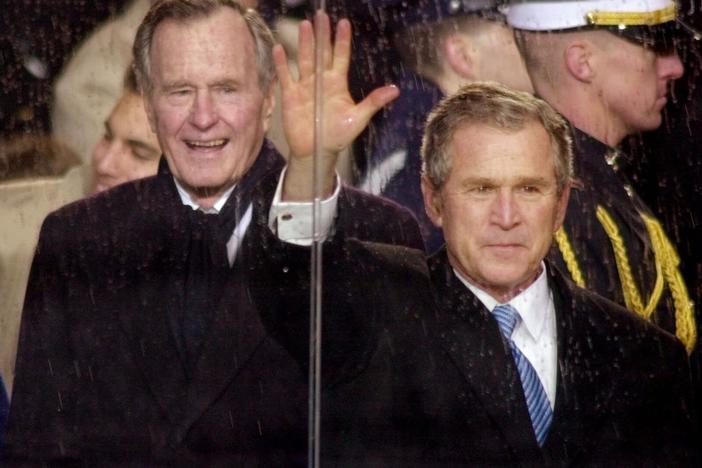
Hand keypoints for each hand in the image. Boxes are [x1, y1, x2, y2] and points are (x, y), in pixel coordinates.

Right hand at [273, 10, 398, 199]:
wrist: (317, 152)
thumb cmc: (338, 136)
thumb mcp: (358, 118)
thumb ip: (373, 102)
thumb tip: (395, 90)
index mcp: (338, 84)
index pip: (341, 57)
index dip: (342, 41)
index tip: (343, 23)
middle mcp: (321, 81)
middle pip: (321, 54)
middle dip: (322, 36)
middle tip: (321, 16)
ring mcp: (305, 87)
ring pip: (305, 60)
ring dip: (304, 44)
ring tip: (305, 26)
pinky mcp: (291, 96)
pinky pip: (286, 76)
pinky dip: (282, 64)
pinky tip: (279, 49)